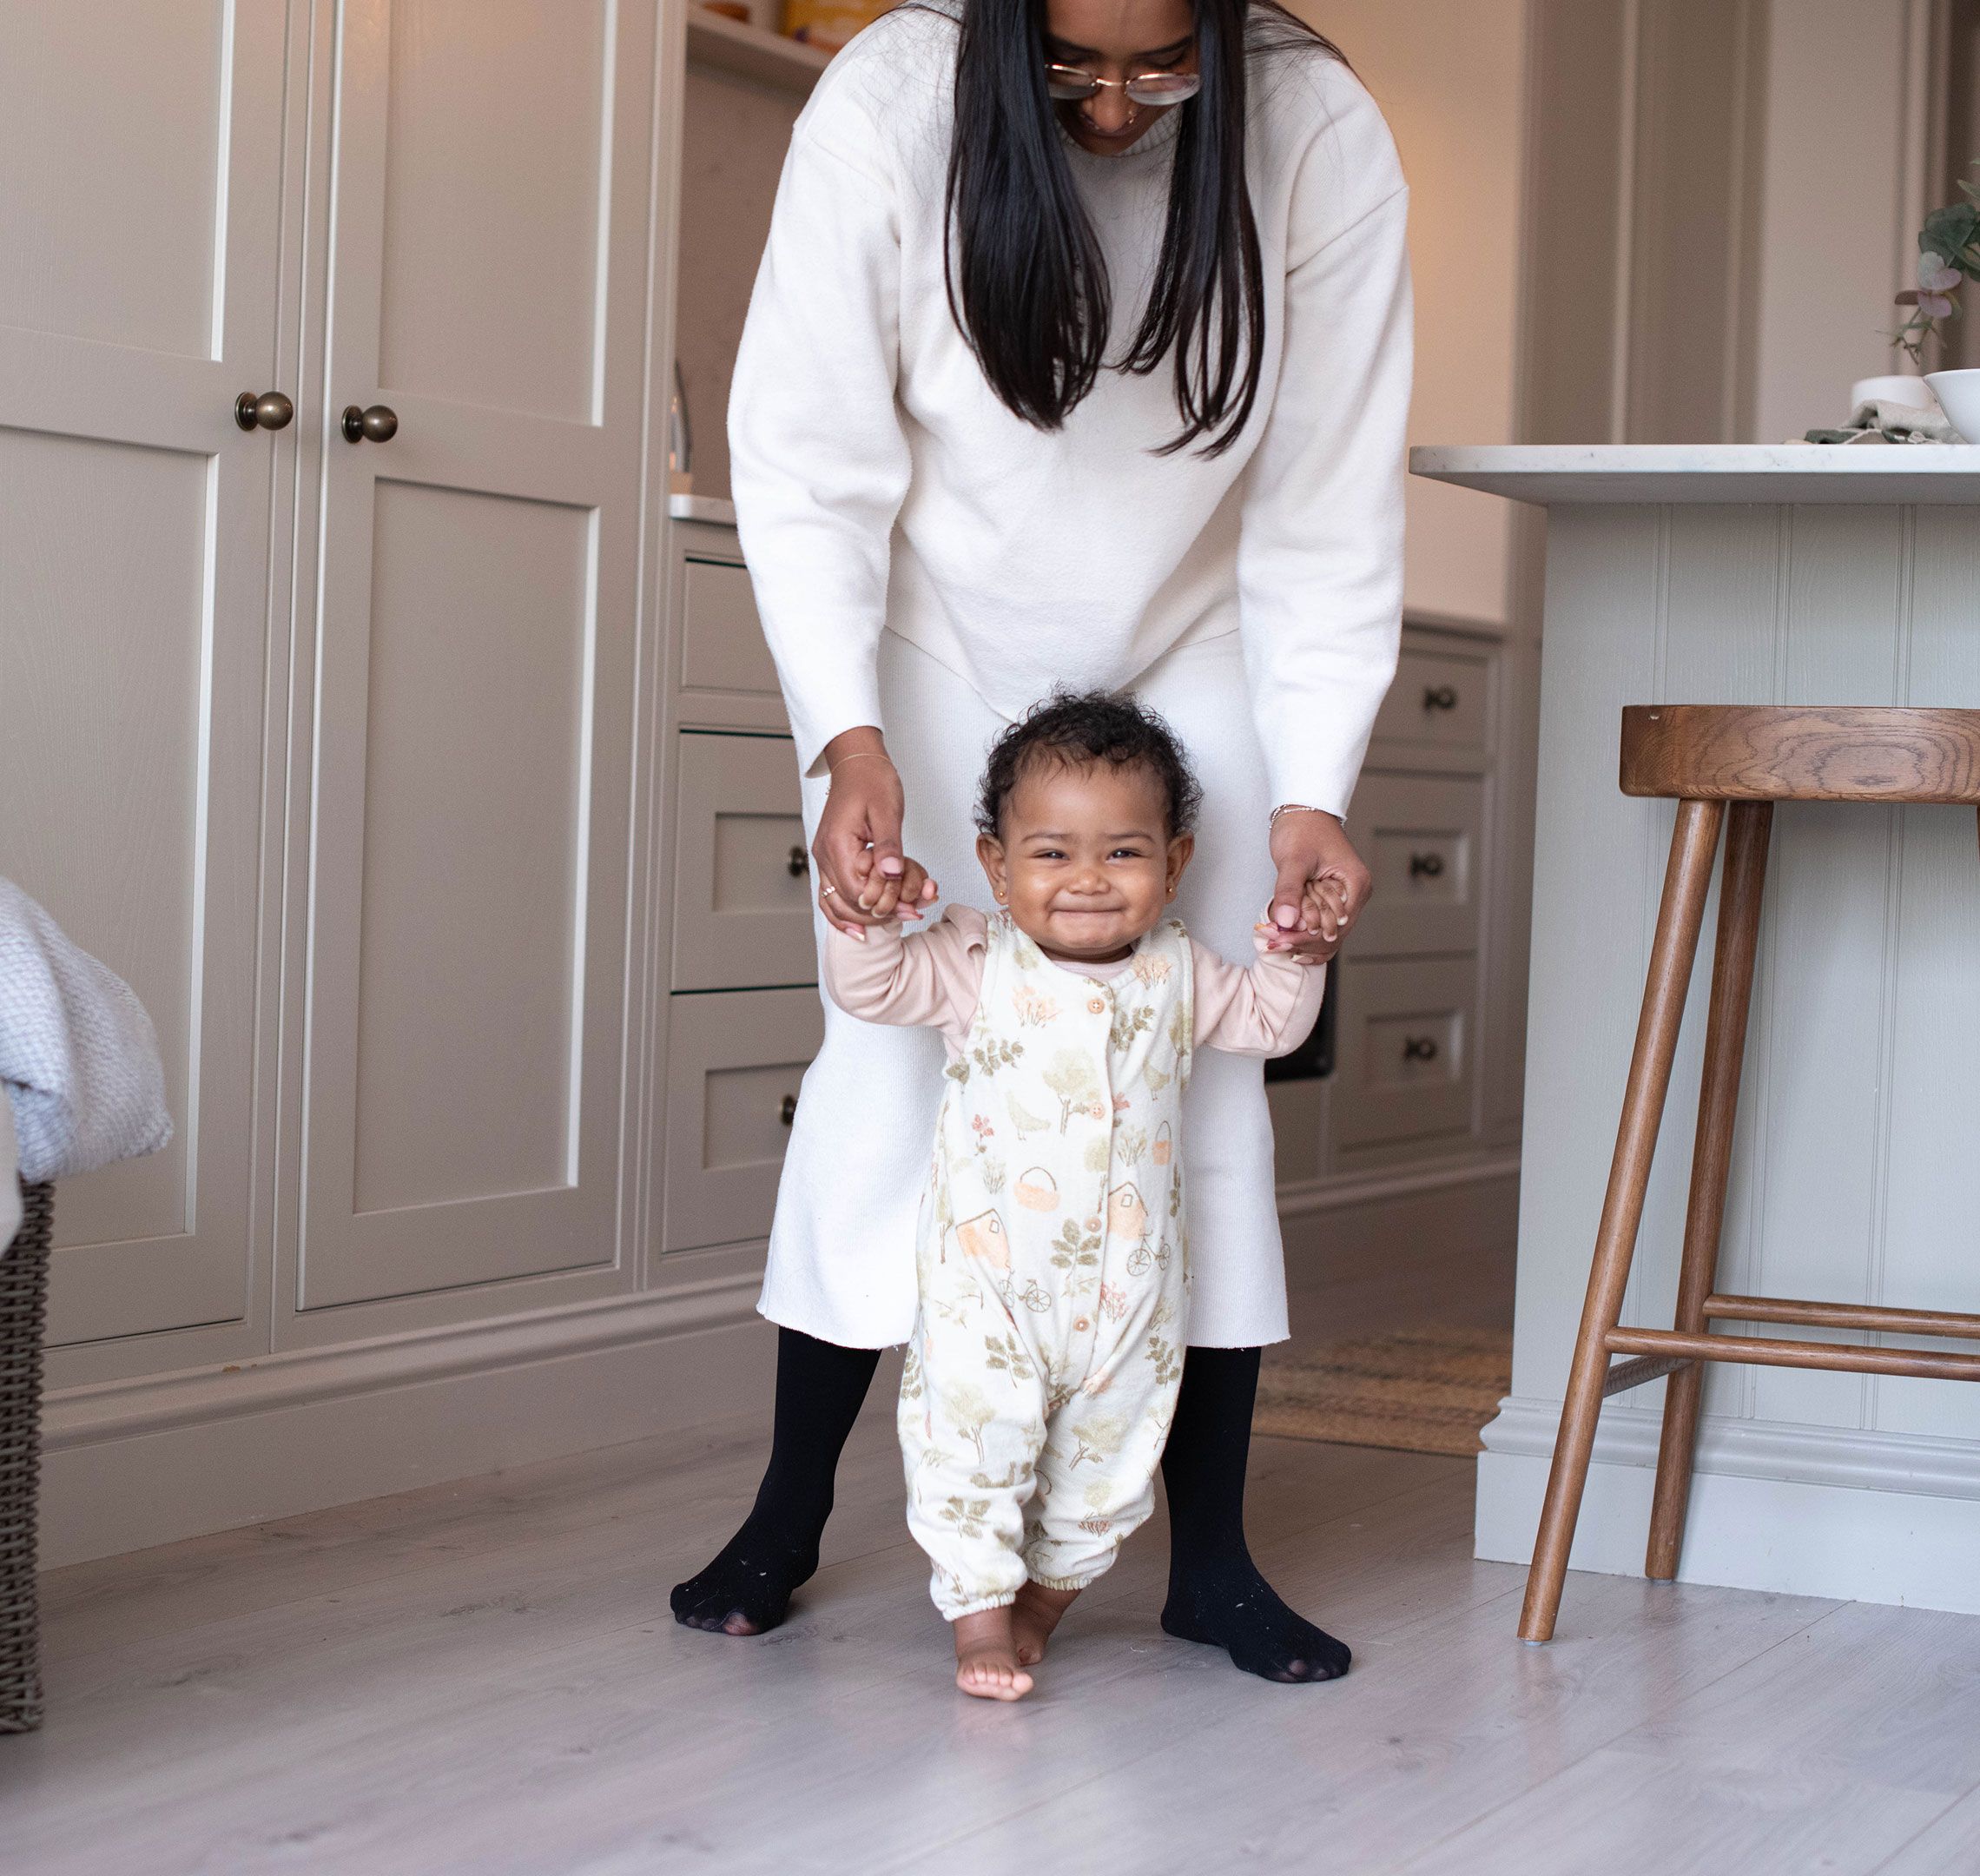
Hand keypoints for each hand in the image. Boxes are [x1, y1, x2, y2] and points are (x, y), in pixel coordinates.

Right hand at [813, 728, 938, 938]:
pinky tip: (858, 927)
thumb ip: (889, 845)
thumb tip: (891, 873)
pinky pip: (830, 893)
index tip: (911, 907)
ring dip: (861, 916)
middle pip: (845, 902)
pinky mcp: (830, 857)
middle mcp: (824, 854)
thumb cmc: (872, 781)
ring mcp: (824, 857)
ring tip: (892, 922)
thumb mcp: (888, 811)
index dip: (882, 903)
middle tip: (911, 914)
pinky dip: (843, 912)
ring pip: (833, 903)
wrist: (857, 763)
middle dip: (878, 913)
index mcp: (837, 843)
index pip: (855, 890)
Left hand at [1263, 808, 1369, 964]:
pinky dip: (1304, 935)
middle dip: (1302, 941)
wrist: (1303, 812)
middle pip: (1334, 935)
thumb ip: (1289, 890)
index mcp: (1356, 884)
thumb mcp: (1293, 859)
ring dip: (1302, 941)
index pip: (1337, 926)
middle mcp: (1355, 895)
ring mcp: (1344, 899)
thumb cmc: (1303, 828)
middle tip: (1272, 942)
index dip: (1307, 937)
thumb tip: (1286, 921)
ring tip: (1274, 941)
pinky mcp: (1331, 900)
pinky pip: (1321, 926)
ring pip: (1327, 936)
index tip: (1280, 940)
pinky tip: (1285, 940)